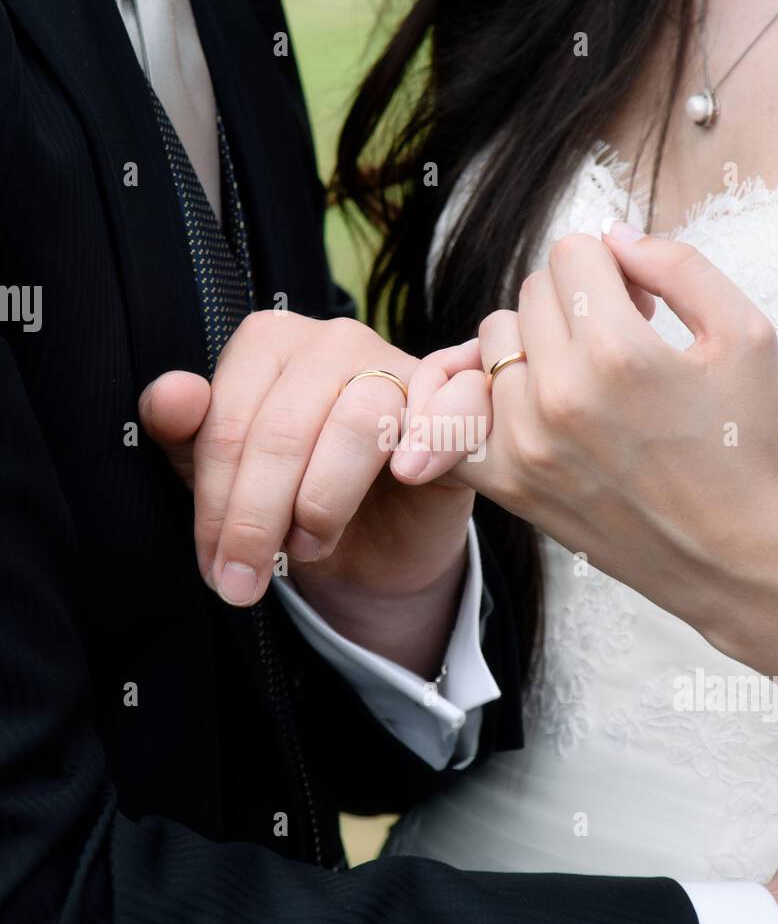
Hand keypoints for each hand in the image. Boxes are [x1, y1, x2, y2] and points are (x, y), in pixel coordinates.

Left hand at [139, 312, 483, 671]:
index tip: (214, 565)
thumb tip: (171, 397)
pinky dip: (432, 441)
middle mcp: (335, 342)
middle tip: (244, 581)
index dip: (216, 503)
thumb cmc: (292, 499)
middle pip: (284, 430)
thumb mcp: (223, 480)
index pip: (228, 420)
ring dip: (326, 502)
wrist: (374, 546)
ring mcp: (401, 368)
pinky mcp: (460, 407)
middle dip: (256, 519)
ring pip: (357, 424)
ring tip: (310, 544)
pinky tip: (406, 476)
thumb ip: (185, 436)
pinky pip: (455, 406)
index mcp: (270, 343)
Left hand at [395, 223, 777, 659]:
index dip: (609, 266)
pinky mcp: (504, 481)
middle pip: (530, 291)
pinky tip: (524, 404)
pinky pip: (453, 410)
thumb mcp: (746, 335)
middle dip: (574, 301)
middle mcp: (559, 395)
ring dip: (535, 343)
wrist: (727, 555)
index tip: (638, 303)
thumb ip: (679, 265)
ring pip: (494, 339)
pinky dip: (478, 398)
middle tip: (615, 339)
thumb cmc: (742, 443)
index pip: (570, 253)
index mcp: (619, 353)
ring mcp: (523, 442)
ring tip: (581, 376)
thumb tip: (611, 235)